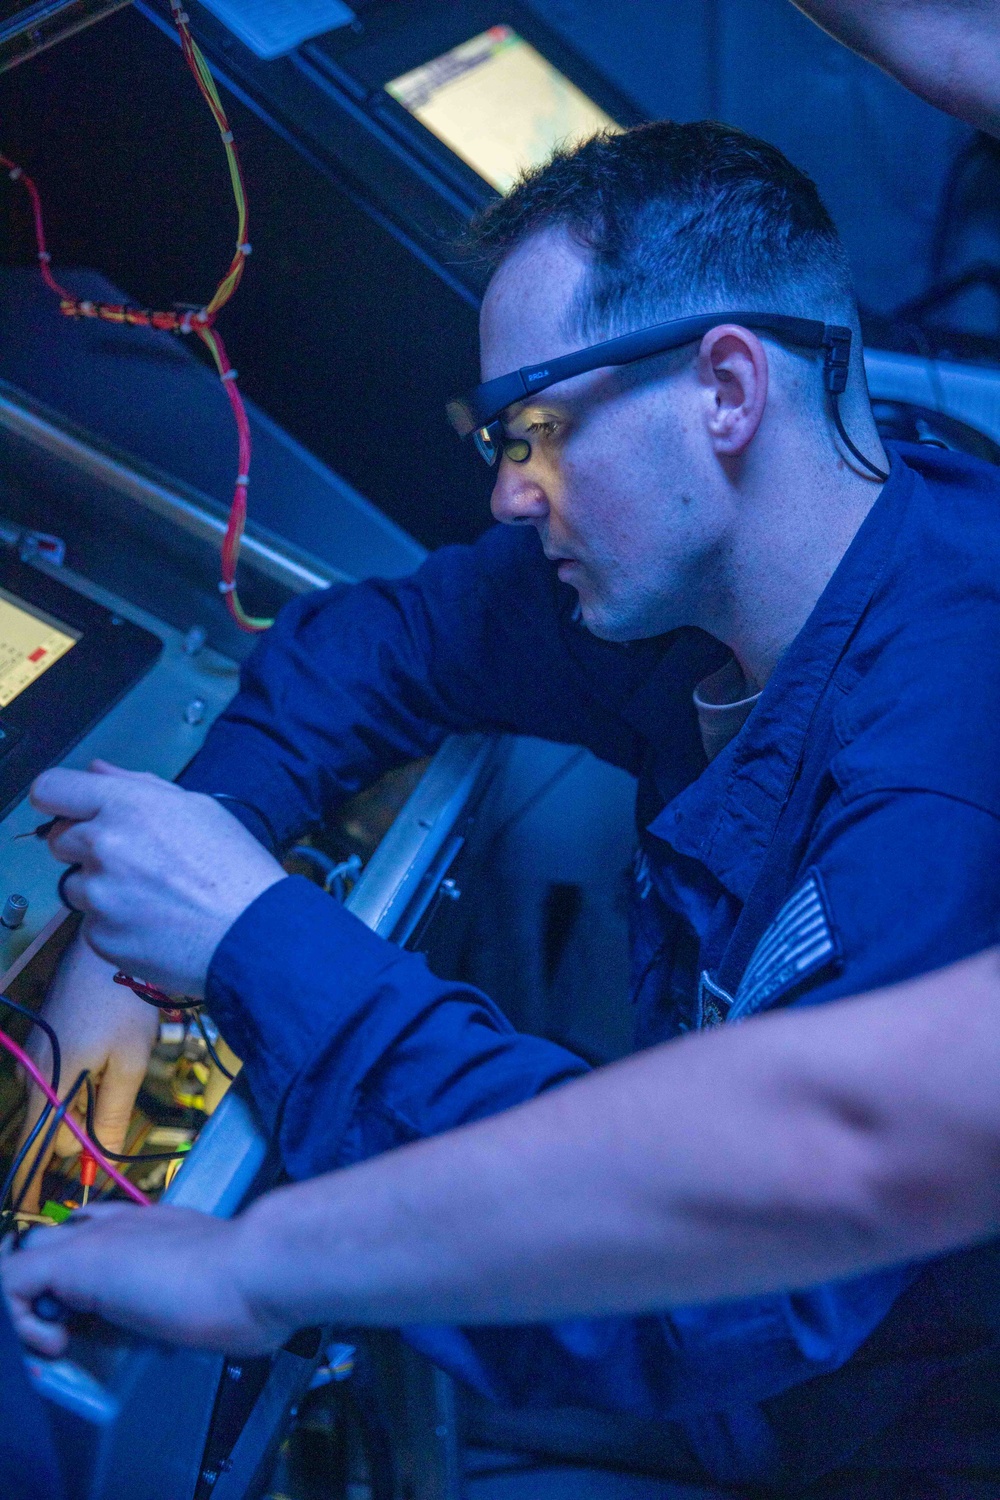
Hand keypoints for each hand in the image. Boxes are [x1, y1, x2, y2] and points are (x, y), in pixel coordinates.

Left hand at [1, 1203, 291, 1356]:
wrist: (254, 1268)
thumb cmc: (253, 1286)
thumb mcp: (227, 1285)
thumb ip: (215, 1292)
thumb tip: (236, 1324)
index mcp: (160, 1226)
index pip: (103, 1227)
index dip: (91, 1266)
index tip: (103, 1313)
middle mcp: (124, 1223)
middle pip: (59, 1235)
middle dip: (53, 1281)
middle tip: (73, 1328)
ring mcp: (98, 1239)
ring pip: (29, 1253)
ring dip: (35, 1300)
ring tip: (61, 1340)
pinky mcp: (75, 1262)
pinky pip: (11, 1282)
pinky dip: (22, 1322)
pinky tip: (58, 1346)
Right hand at [13, 935, 159, 1213]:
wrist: (105, 947)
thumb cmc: (123, 1001)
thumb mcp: (130, 1063)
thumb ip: (112, 1115)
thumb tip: (100, 1159)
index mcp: (49, 1087)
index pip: (33, 1152)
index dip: (34, 1187)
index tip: (34, 1214)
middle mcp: (32, 1076)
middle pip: (52, 1132)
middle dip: (80, 1137)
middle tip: (113, 1111)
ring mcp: (35, 1058)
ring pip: (58, 1106)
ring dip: (83, 1107)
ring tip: (114, 1072)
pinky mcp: (44, 1044)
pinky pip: (59, 1082)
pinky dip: (80, 1085)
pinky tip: (104, 1059)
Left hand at [31, 761, 285, 996]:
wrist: (253, 935)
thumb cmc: (236, 869)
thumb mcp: (197, 808)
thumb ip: (138, 786)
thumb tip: (97, 772)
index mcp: (126, 806)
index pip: (50, 789)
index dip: (59, 801)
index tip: (70, 813)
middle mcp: (103, 847)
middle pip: (59, 841)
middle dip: (87, 848)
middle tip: (134, 861)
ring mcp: (98, 895)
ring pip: (76, 886)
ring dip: (102, 889)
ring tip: (152, 897)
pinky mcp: (100, 937)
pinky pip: (93, 924)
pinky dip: (116, 924)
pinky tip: (155, 924)